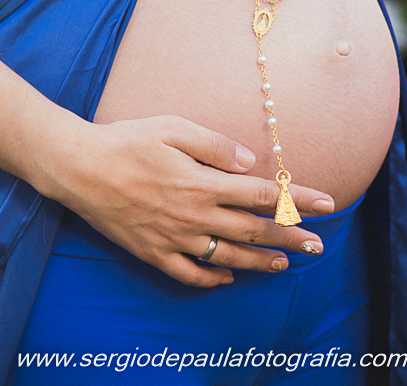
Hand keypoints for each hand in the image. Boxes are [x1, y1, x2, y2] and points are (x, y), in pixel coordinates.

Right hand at [51, 115, 334, 286]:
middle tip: (319, 245)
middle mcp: (194, 216)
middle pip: (254, 231)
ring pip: (228, 257)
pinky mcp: (153, 252)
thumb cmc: (127, 140)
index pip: (263, 195)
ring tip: (286, 264)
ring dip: (261, 262)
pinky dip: (212, 278)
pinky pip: (190, 273)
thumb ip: (214, 145)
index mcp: (203, 183)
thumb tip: (249, 161)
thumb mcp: (173, 127)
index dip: (298, 200)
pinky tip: (227, 277)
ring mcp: (174, 238)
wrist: (79, 168)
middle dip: (291, 237)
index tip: (327, 203)